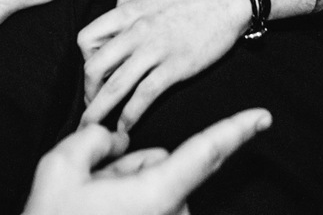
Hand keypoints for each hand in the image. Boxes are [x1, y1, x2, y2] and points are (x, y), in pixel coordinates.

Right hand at [22, 108, 271, 214]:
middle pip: (160, 167)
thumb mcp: (58, 169)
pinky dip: (127, 209)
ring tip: (90, 211)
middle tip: (88, 191)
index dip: (236, 131)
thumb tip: (116, 141)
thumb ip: (95, 139)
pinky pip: (150, 210)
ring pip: (152, 191)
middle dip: (127, 169)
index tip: (264, 117)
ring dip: (124, 194)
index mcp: (156, 194)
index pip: (205, 153)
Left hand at [78, 0, 249, 130]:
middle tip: (92, 105)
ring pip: (115, 87)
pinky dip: (130, 115)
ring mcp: (154, 51)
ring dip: (99, 112)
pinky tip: (126, 127)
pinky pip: (144, 96)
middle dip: (88, 92)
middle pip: (94, 67)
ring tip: (94, 128)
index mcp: (128, 10)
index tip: (96, 72)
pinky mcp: (174, 68)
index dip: (85, 59)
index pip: (86, 39)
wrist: (228, 1)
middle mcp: (135, 31)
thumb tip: (114, 9)